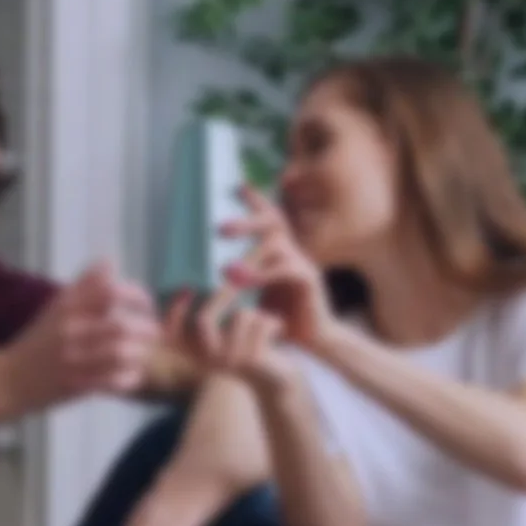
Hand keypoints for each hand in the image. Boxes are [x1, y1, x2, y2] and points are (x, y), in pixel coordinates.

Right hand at [4, 259, 159, 408]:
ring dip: (141, 354)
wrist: (7, 380)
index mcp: (67, 306)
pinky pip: (116, 381)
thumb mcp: (56, 307)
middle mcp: (70, 329)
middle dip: (147, 330)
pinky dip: (131, 377)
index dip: (137, 295)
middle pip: (122, 326)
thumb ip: (84, 285)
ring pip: (122, 354)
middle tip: (153, 334)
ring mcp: (73, 359)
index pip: (110, 290)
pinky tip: (132, 374)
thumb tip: (110, 262)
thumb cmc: (37, 341)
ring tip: (143, 355)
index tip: (146, 305)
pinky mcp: (76, 386)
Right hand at [160, 289, 292, 397]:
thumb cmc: (254, 346)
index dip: (174, 313)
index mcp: (200, 354)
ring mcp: (229, 362)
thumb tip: (205, 279)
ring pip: (241, 315)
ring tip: (266, 320)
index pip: (173, 334)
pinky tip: (278, 328)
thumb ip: (216, 309)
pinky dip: (273, 320)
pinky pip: (261, 323)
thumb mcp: (231, 329)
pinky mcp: (251, 361)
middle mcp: (210, 360)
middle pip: (203, 319)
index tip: (186, 291)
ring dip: (258, 312)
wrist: (280, 376)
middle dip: (223, 295)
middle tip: (238, 283)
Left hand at [219, 187, 328, 345]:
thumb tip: (211, 267)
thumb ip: (241, 277)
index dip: (257, 200)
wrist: (313, 338)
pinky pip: (286, 269)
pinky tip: (244, 281)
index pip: (270, 217)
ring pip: (277, 245)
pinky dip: (263, 274)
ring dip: (249, 253)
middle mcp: (293, 251)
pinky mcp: (309, 281)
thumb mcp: (257, 293)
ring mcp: (303, 263)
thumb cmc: (280, 316)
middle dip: (248, 220)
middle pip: (274, 222)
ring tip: (225, 267)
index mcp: (281, 250)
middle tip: (220, 228)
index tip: (238, 187)